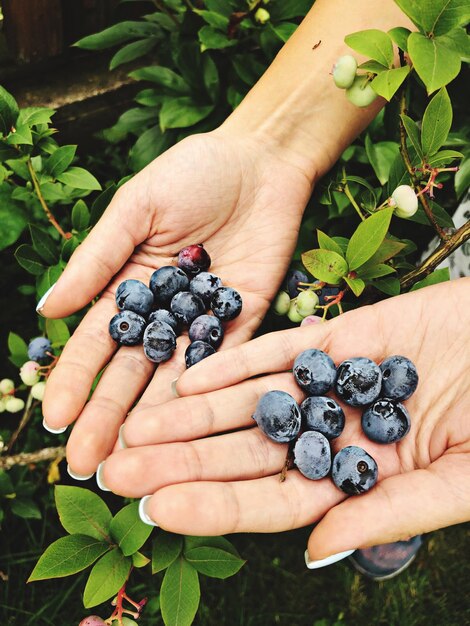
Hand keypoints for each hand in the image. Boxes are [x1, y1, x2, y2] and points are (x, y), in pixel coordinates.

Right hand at [41, 130, 313, 474]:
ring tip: (133, 460)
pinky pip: (224, 363)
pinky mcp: (245, 321)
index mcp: (128, 286)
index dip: (76, 379)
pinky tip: (187, 428)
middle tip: (89, 462)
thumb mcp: (138, 209)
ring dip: (153, 419)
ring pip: (174, 379)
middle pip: (131, 372)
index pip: (97, 341)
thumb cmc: (193, 173)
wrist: (262, 163)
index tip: (57, 418)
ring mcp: (203, 322)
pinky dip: (205, 395)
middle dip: (109, 416)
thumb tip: (46, 308)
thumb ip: (98, 260)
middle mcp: (163, 313)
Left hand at [97, 279, 469, 561]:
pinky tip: (189, 374)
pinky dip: (237, 361)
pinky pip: (280, 351)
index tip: (156, 509)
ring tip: (136, 421)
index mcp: (358, 483)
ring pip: (250, 403)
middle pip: (243, 455)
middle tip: (116, 469)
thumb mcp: (462, 481)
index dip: (214, 506)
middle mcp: (333, 435)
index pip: (271, 502)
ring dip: (192, 413)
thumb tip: (317, 551)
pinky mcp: (342, 339)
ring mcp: (332, 385)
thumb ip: (390, 513)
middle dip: (179, 461)